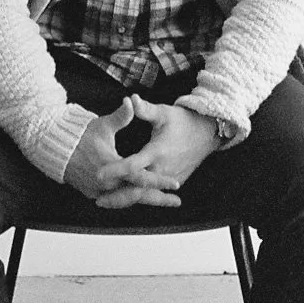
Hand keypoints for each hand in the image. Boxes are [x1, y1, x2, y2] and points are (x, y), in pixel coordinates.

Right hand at [64, 98, 181, 207]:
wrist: (58, 149)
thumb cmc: (81, 135)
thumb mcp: (103, 124)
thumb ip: (121, 116)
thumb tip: (131, 100)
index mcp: (111, 167)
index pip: (140, 178)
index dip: (159, 180)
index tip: (176, 183)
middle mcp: (105, 184)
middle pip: (137, 196)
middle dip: (158, 199)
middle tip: (177, 201)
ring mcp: (98, 192)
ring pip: (128, 200)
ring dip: (146, 201)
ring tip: (165, 202)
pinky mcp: (94, 194)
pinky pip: (117, 200)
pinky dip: (132, 200)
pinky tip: (145, 199)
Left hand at [94, 97, 219, 208]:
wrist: (205, 133)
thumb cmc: (182, 121)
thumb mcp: (163, 113)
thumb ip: (145, 110)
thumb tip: (131, 98)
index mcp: (157, 151)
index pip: (132, 165)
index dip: (115, 170)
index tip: (98, 174)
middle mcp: (163, 168)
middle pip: (136, 187)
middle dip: (117, 195)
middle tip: (98, 201)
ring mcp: (170, 177)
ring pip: (145, 194)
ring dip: (125, 200)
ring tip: (105, 203)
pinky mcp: (175, 181)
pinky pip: (155, 193)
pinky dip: (139, 198)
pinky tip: (123, 201)